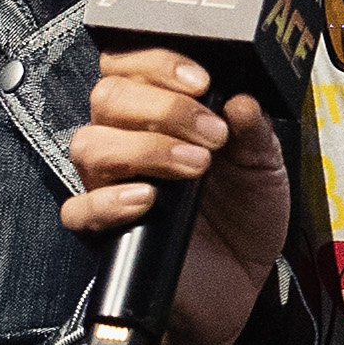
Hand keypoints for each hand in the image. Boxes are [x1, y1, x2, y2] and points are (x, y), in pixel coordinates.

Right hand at [63, 46, 292, 344]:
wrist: (243, 283)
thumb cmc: (244, 217)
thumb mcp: (264, 168)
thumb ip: (255, 132)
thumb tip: (241, 99)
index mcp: (158, 113)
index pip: (129, 64)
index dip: (157, 61)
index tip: (201, 80)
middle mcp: (126, 140)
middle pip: (108, 96)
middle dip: (164, 107)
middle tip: (212, 135)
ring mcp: (111, 185)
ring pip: (90, 144)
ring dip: (145, 148)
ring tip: (195, 166)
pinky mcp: (106, 232)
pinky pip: (79, 210)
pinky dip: (107, 201)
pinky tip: (147, 200)